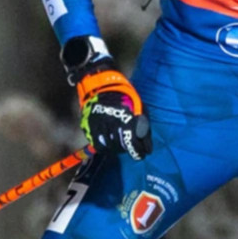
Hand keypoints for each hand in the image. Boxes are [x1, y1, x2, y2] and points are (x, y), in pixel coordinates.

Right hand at [62, 37, 153, 159]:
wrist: (101, 84)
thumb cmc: (124, 97)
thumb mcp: (139, 108)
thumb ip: (144, 127)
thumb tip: (148, 147)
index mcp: (127, 120)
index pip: (134, 144)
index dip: (138, 152)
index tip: (141, 154)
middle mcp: (112, 125)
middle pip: (121, 148)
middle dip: (127, 149)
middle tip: (130, 147)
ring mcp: (99, 126)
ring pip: (108, 147)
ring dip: (116, 148)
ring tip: (120, 145)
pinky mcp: (89, 127)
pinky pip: (97, 143)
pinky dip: (104, 146)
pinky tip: (109, 142)